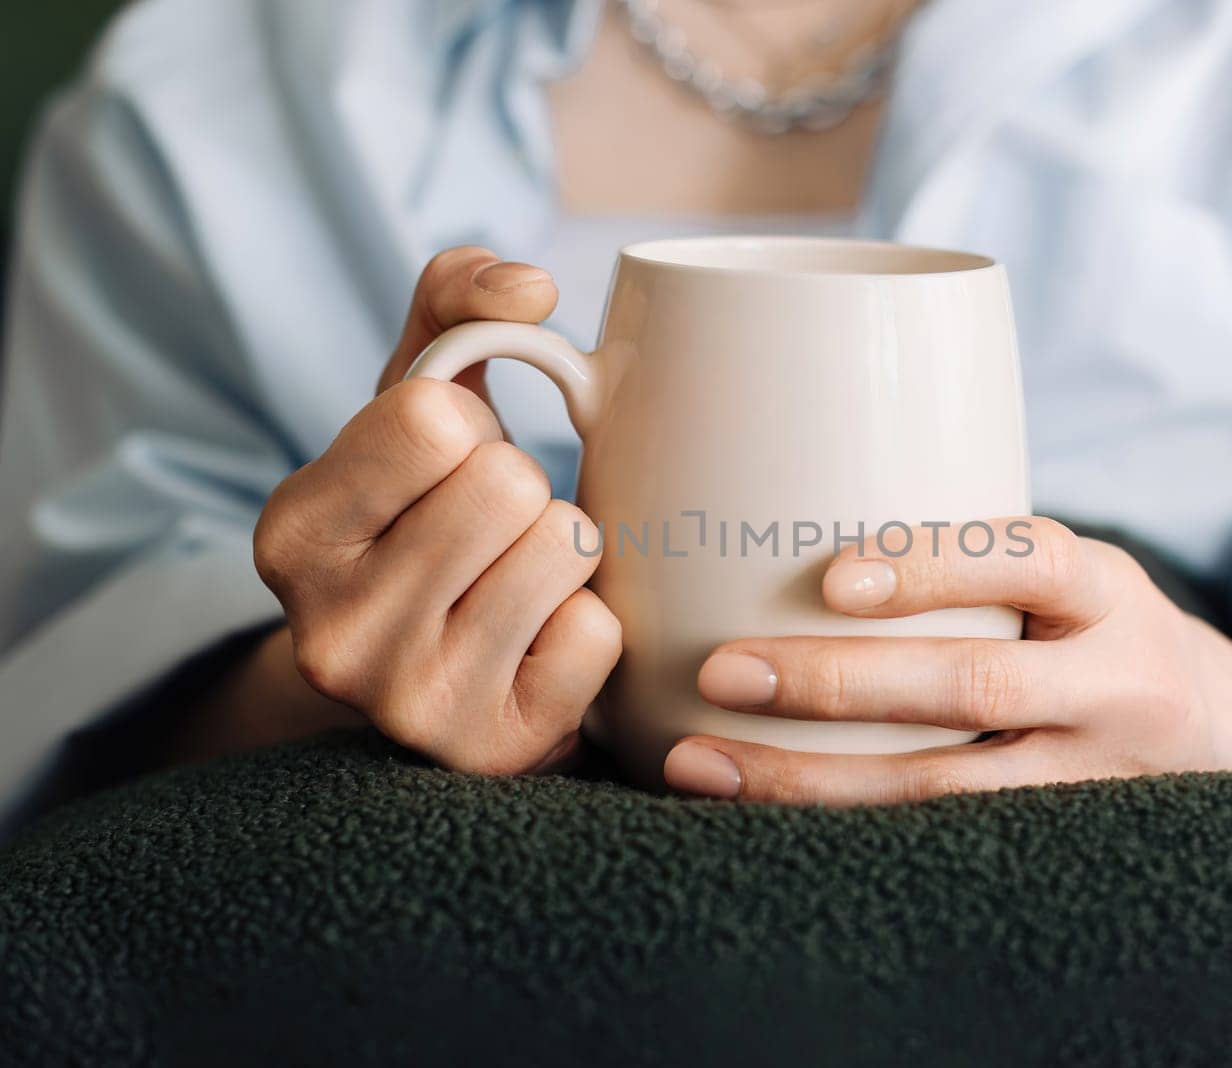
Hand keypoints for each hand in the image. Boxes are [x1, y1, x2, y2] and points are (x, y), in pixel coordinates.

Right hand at [253, 247, 620, 773]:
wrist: (440, 675)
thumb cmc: (431, 516)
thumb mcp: (416, 400)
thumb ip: (456, 302)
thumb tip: (532, 288)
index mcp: (292, 532)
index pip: (431, 419)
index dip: (465, 429)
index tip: (442, 473)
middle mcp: (330, 630)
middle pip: (509, 483)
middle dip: (520, 491)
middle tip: (487, 536)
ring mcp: (409, 702)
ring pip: (563, 546)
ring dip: (562, 552)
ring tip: (514, 584)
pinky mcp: (491, 750)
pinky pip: (597, 632)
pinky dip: (587, 625)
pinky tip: (537, 645)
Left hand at [662, 518, 1231, 802]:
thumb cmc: (1108, 639)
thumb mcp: (1079, 580)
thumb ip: (981, 560)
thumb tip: (796, 497)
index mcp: (1107, 593)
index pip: (1028, 558)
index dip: (932, 564)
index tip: (831, 577)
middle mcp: (1111, 684)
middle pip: (975, 685)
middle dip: (838, 682)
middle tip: (720, 672)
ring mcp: (1092, 779)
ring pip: (947, 791)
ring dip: (814, 780)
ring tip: (702, 763)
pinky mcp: (1061, 849)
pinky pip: (941, 846)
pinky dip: (848, 832)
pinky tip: (761, 824)